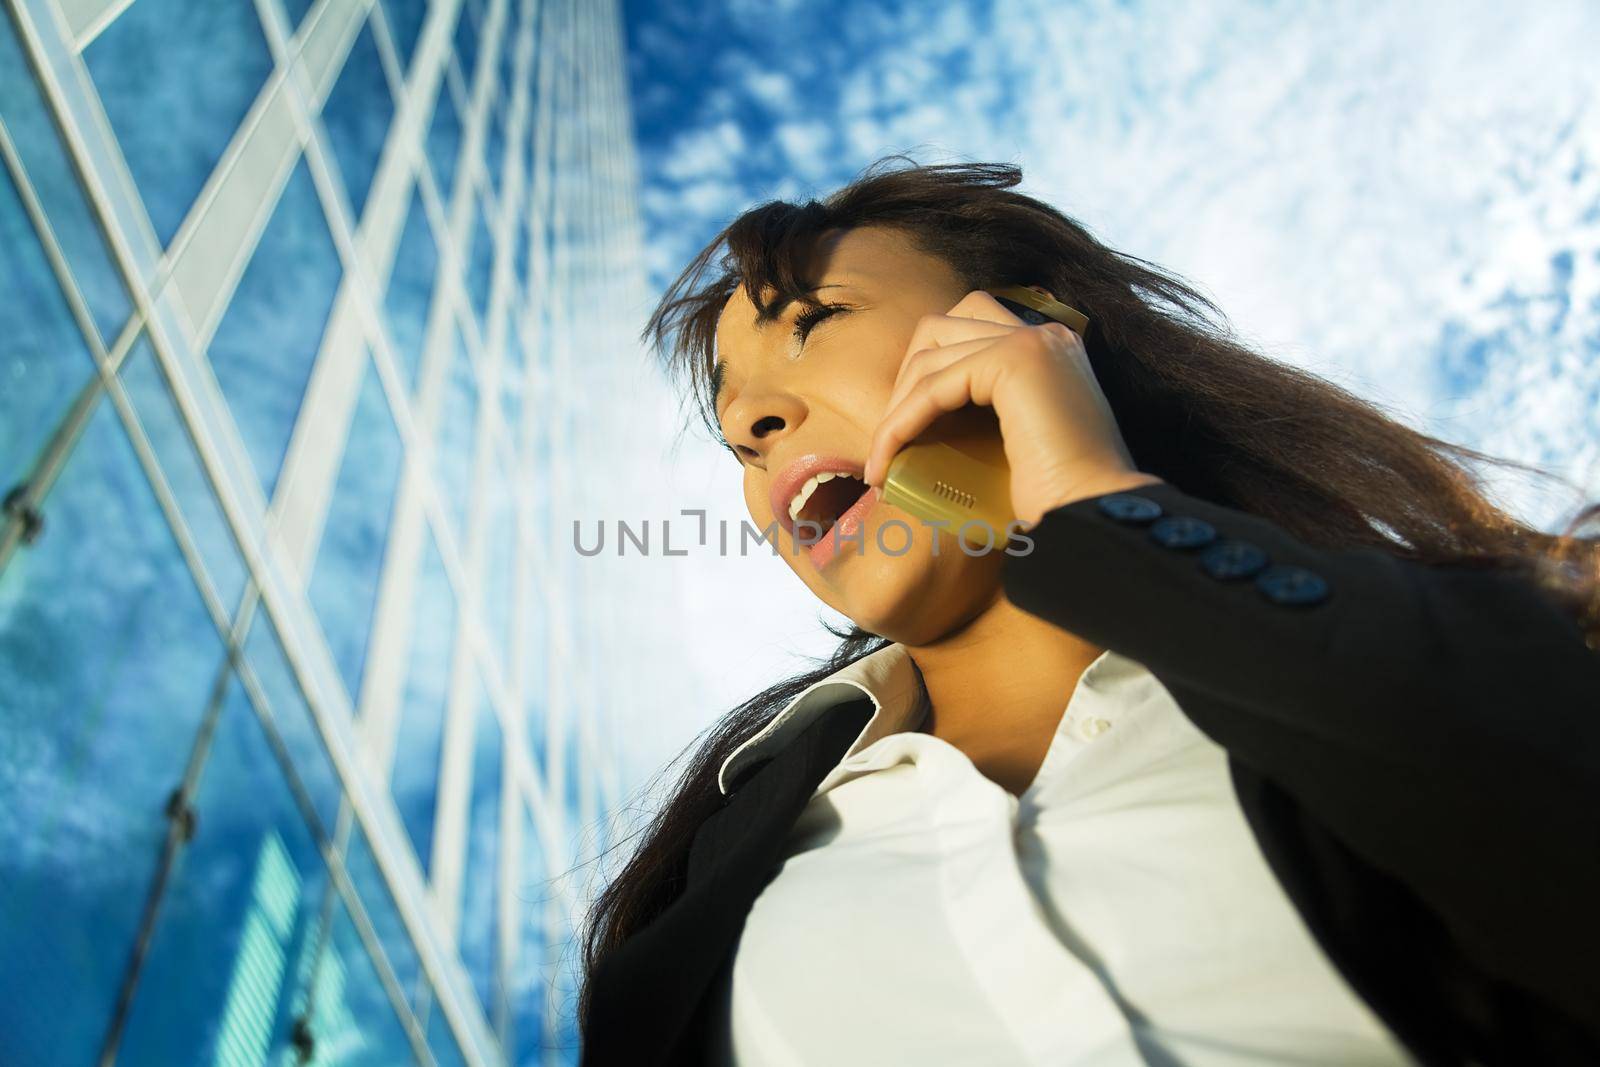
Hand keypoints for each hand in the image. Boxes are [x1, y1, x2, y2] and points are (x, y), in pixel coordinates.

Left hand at [862, 290, 1163, 528]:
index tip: (903, 431)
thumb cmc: (1059, 500)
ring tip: (882, 461)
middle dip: (906, 378)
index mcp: (1052, 350)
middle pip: (943, 327)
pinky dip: (901, 422)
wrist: (1094, 516)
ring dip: (896, 409)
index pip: (968, 333)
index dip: (926, 376)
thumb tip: (929, 426)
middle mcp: (1045, 336)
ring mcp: (1032, 343)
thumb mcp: (1020, 443)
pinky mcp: (1013, 362)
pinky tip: (886, 460)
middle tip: (891, 438)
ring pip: (930, 357)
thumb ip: (989, 417)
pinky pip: (933, 386)